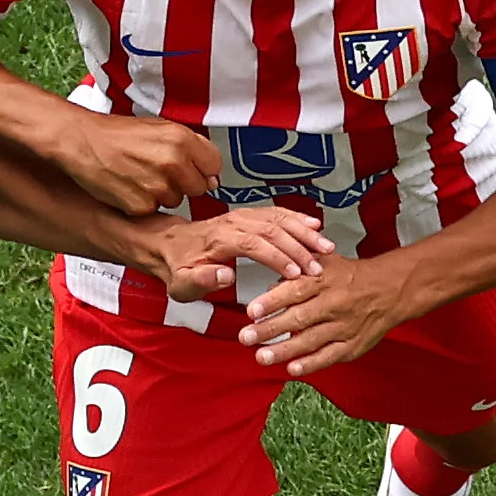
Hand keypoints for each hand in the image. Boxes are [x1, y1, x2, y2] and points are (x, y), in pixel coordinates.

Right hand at [49, 113, 222, 214]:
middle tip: (161, 172)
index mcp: (181, 139)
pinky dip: (144, 204)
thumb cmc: (114, 134)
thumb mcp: (158, 127)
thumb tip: (207, 166)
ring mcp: (158, 186)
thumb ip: (187, 145)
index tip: (196, 170)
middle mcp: (173, 162)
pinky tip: (130, 187)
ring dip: (163, 194)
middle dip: (184, 183)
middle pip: (199, 187)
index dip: (203, 169)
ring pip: (176, 201)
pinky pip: (154, 211)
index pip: (214, 165)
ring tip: (140, 176)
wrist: (82, 142)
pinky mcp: (143, 206)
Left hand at [152, 207, 331, 298]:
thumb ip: (201, 280)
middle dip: (299, 248)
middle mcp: (232, 222)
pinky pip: (277, 213)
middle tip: (318, 266)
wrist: (169, 245)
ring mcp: (242, 216)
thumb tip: (224, 275)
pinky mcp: (249, 215)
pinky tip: (315, 226)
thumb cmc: (177, 267)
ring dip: (304, 232)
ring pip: (278, 218)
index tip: (295, 274)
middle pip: (272, 229)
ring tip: (325, 247)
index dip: (277, 258)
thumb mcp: (181, 283)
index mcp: (218, 239)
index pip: (254, 244)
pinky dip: (297, 218)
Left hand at [243, 252, 424, 375]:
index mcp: (325, 280)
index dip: (272, 301)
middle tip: (246, 337)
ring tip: (261, 356)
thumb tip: (270, 284)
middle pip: (298, 318)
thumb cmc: (352, 276)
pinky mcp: (352, 345)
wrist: (390, 289)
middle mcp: (334, 304)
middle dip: (270, 329)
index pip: (294, 290)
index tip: (252, 311)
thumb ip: (298, 270)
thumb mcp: (325, 262)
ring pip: (310, 340)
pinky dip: (311, 364)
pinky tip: (292, 368)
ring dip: (284, 350)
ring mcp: (344, 326)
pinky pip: (329, 356)